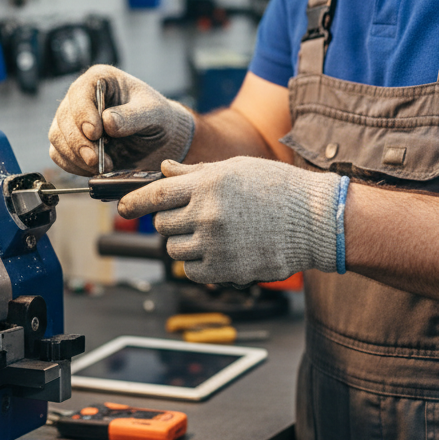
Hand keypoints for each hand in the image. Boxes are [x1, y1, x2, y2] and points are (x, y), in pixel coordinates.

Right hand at [48, 65, 195, 175]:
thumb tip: (108, 121)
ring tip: (102, 166)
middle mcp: (81, 97)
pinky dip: (73, 165)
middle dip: (78, 142)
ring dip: (76, 156)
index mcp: (100, 79)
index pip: (80, 92)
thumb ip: (133, 116)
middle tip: (96, 160)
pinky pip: (58, 154)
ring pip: (57, 137)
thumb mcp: (153, 113)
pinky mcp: (69, 141)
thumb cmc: (156, 117)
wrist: (156, 138)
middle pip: (64, 117)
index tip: (95, 133)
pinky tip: (93, 169)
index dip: (83, 114)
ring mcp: (72, 119)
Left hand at [120, 158, 348, 285]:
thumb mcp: (236, 168)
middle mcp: (207, 214)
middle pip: (162, 224)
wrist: (315, 221)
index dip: (135, 202)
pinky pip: (192, 270)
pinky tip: (216, 251)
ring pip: (174, 250)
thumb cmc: (279, 189)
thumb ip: (195, 173)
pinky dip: (196, 264)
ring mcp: (215, 244)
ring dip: (182, 243)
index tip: (123, 206)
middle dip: (168, 221)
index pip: (156, 194)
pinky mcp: (225, 269)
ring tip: (207, 234)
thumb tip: (165, 170)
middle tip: (188, 217)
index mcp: (208, 185)